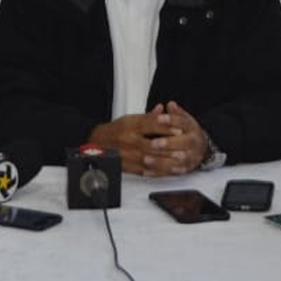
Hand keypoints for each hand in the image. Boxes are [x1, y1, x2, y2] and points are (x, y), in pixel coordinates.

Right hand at [87, 101, 209, 176]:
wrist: (97, 141)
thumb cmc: (116, 130)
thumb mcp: (131, 118)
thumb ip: (148, 116)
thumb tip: (162, 109)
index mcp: (130, 126)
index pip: (150, 125)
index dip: (166, 127)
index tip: (180, 129)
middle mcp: (127, 140)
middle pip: (151, 144)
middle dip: (169, 148)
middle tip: (183, 149)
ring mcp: (126, 154)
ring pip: (149, 159)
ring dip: (165, 161)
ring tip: (178, 161)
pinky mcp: (125, 166)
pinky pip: (143, 170)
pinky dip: (156, 171)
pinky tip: (166, 170)